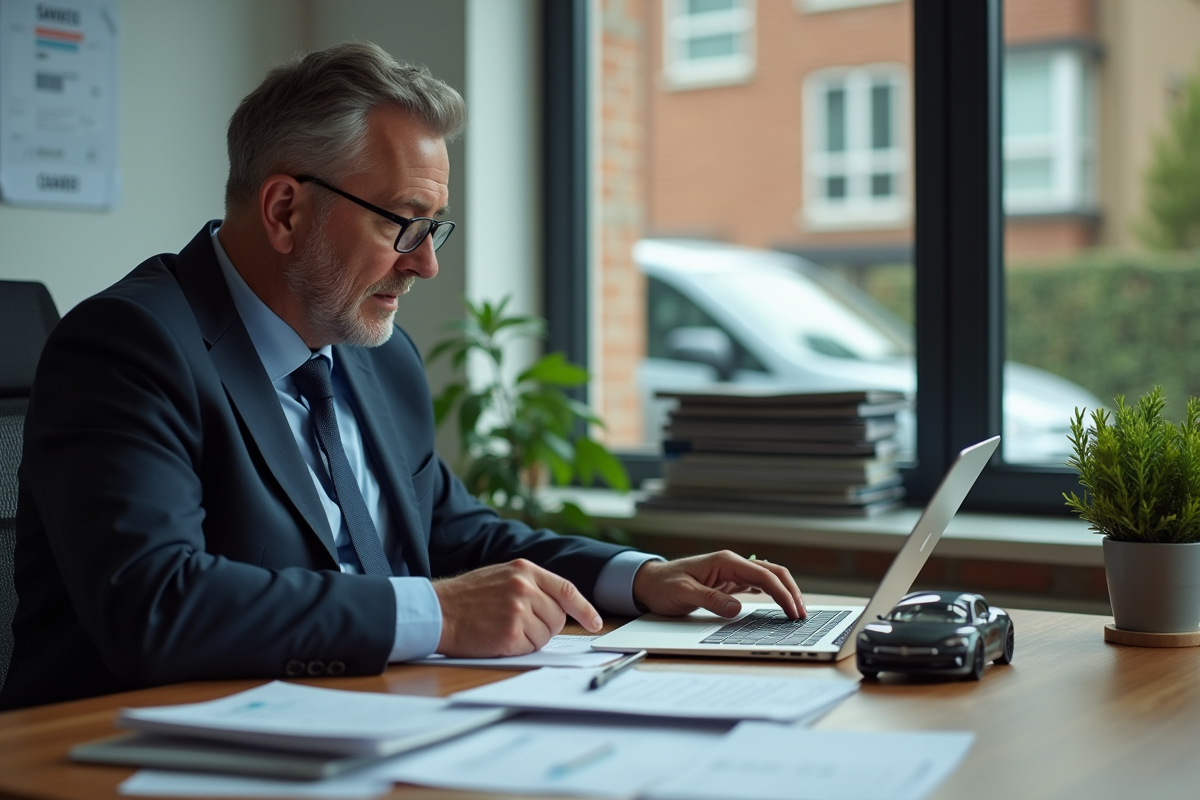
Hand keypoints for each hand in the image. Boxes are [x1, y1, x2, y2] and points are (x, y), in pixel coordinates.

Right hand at [433, 559, 602, 656]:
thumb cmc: (467, 597)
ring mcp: (518, 610)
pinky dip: (518, 648)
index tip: (595, 622)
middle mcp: (524, 587)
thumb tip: (559, 606)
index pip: (566, 589)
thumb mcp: (501, 576)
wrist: (438, 610)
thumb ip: (531, 585)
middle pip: (558, 617)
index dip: (585, 608)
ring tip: (503, 628)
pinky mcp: (510, 634)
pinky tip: (498, 638)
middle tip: (520, 625)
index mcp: (524, 570)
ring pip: (546, 634)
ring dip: (530, 638)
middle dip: (546, 626)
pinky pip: (530, 647)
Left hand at [632, 551, 805, 619]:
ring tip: (795, 611)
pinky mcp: (728, 583)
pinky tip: (779, 605)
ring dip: (783, 592)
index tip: (793, 611)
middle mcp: (731, 564)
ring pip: (767, 578)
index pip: (763, 575)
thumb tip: (736, 609)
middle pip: (772, 573)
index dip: (782, 593)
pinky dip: (771, 594)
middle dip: (790, 591)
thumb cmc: (663, 585)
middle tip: (801, 614)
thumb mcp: (683, 593)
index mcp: (725, 561)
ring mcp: (731, 572)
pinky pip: (756, 586)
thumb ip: (710, 600)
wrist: (648, 582)